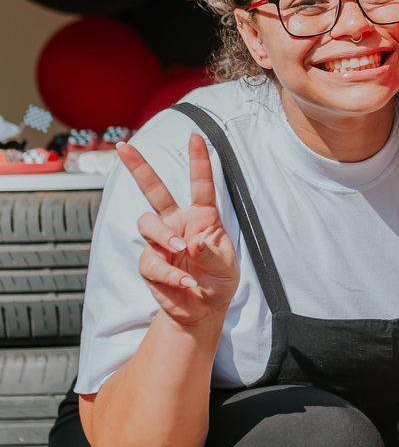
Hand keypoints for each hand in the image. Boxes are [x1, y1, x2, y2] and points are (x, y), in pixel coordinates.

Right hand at [116, 134, 239, 330]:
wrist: (203, 310)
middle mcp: (176, 223)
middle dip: (138, 167)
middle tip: (123, 147)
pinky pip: (151, 262)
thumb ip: (213, 254)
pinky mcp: (150, 264)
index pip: (200, 185)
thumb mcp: (226, 269)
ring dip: (163, 235)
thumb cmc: (218, 281)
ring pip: (147, 223)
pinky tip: (184, 282)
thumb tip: (195, 242)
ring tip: (180, 248)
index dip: (198, 161)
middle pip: (153, 190)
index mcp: (201, 217)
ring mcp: (160, 242)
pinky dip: (169, 273)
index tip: (196, 137)